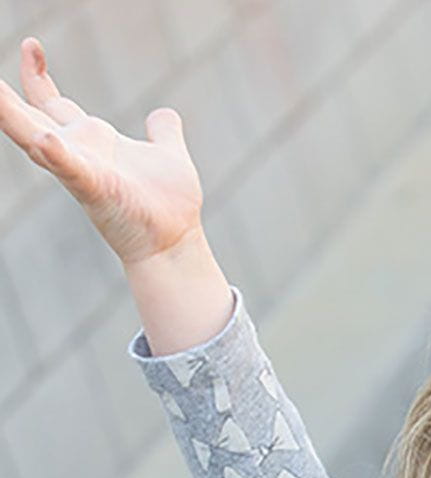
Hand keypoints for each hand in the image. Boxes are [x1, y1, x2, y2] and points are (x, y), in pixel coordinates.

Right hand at [0, 37, 203, 264]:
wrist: (176, 242)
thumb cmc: (168, 205)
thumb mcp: (167, 155)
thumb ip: (163, 133)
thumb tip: (164, 115)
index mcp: (91, 140)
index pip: (51, 102)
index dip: (37, 75)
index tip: (31, 44)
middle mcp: (77, 153)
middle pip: (29, 117)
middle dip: (4, 98)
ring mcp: (82, 170)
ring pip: (35, 140)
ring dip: (12, 118)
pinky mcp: (96, 189)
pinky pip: (72, 168)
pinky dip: (58, 154)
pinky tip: (45, 139)